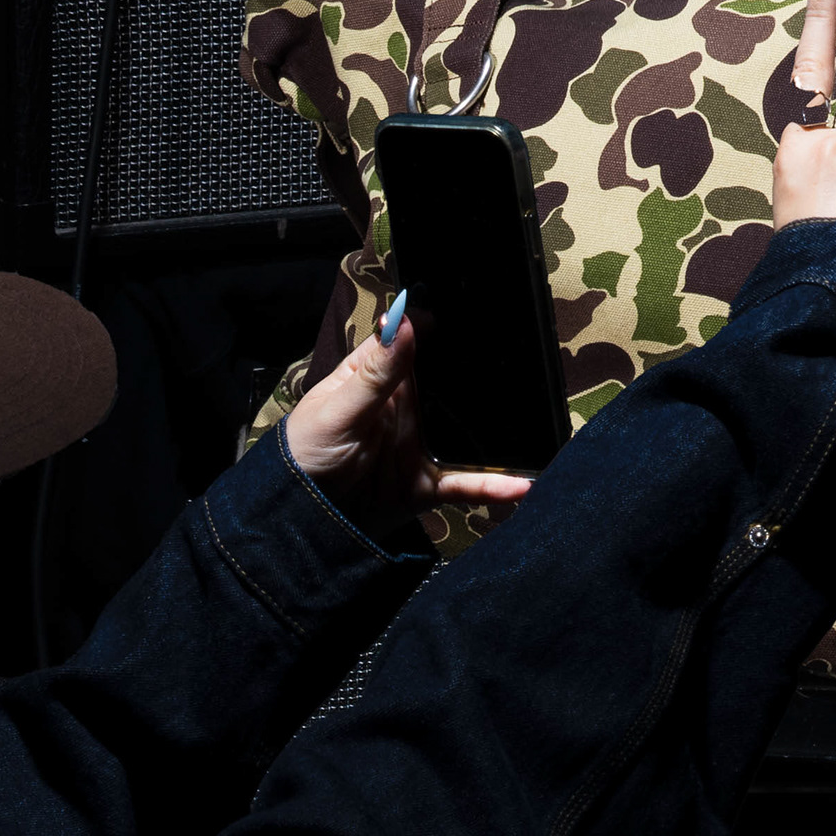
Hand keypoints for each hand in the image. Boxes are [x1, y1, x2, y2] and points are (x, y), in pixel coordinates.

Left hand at [285, 296, 538, 539]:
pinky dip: (494, 485)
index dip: (444, 325)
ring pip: (470, 433)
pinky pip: (467, 482)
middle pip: (452, 386)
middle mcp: (407, 407)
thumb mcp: (337, 409)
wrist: (297, 523)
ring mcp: (420, 444)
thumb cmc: (304, 455)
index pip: (417, 341)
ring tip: (538, 427)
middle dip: (485, 378)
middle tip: (528, 364)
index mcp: (379, 378)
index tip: (480, 312)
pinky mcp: (427, 484)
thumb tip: (405, 319)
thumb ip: (376, 370)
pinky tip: (522, 484)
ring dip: (500, 433)